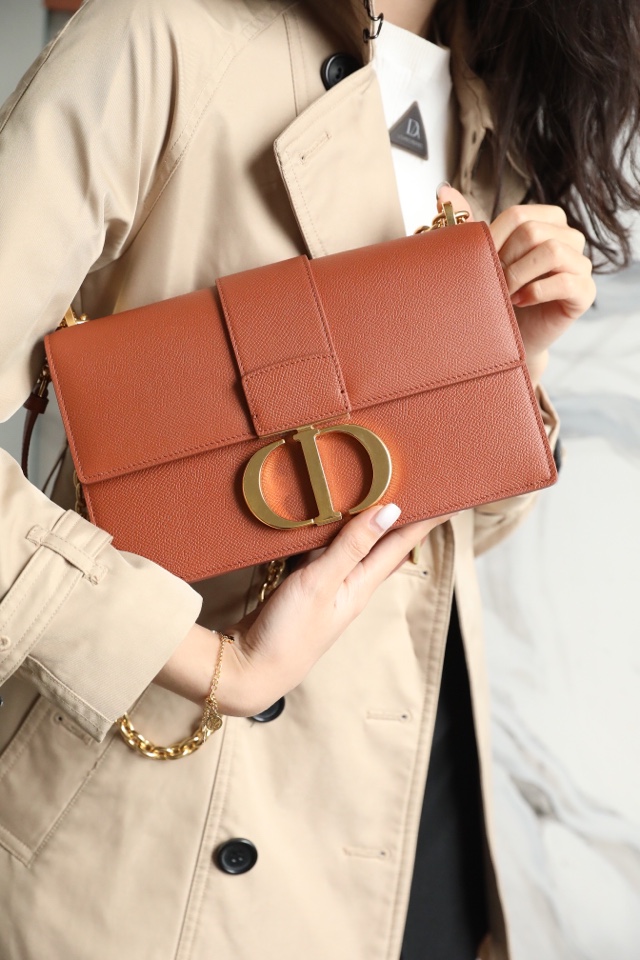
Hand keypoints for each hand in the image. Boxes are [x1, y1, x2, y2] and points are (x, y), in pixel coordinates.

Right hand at [155, 505, 451, 715]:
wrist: (252, 668)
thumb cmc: (289, 632)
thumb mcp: (322, 583)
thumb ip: (352, 547)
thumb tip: (390, 511)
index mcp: (361, 584)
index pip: (402, 544)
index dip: (425, 520)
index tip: (448, 498)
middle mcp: (351, 584)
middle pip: (383, 543)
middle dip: (401, 515)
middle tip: (414, 485)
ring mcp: (328, 586)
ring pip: (355, 545)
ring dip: (368, 520)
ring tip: (378, 492)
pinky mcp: (305, 586)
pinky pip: (327, 551)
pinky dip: (333, 532)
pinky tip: (327, 520)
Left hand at [437, 185, 595, 386]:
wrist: (509, 337)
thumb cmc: (497, 294)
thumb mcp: (480, 256)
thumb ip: (465, 222)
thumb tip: (443, 191)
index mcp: (546, 220)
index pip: (518, 214)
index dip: (494, 240)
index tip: (480, 263)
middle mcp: (568, 237)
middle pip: (533, 232)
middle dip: (505, 260)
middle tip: (493, 283)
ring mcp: (580, 264)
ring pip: (551, 251)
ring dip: (519, 275)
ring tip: (505, 293)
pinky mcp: (585, 292)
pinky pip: (566, 281)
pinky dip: (536, 292)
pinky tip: (520, 302)